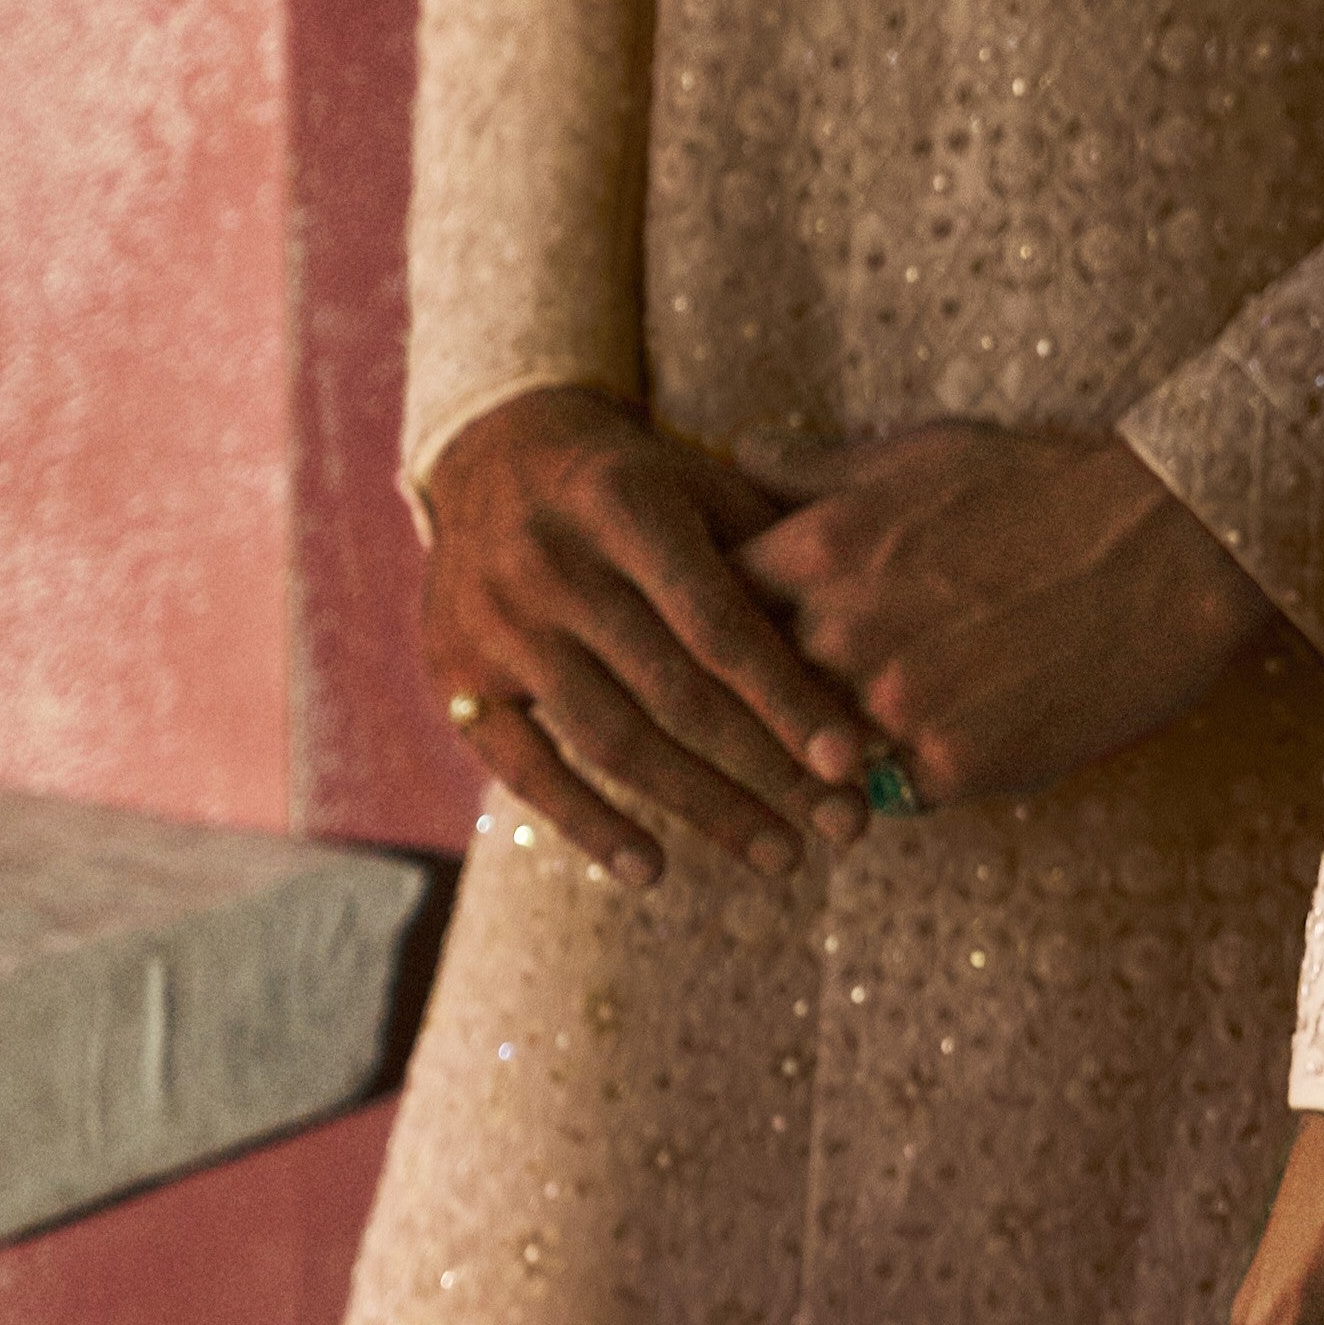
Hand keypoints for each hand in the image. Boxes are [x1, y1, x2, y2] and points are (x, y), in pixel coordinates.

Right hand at [421, 385, 871, 887]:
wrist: (492, 455)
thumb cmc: (633, 480)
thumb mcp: (698, 481)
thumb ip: (770, 547)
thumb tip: (866, 639)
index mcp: (627, 505)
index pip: (719, 622)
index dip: (786, 695)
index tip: (851, 760)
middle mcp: (556, 564)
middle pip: (675, 692)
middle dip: (767, 768)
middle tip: (841, 828)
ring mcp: (501, 626)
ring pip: (613, 740)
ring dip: (702, 808)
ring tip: (780, 855)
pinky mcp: (457, 678)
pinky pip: (527, 768)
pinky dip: (588, 824)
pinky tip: (650, 869)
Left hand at [731, 421, 1279, 808]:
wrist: (1172, 545)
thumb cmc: (1048, 484)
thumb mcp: (920, 454)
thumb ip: (816, 471)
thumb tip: (738, 458)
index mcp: (821, 549)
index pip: (710, 604)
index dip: (712, 622)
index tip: (719, 633)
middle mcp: (839, 632)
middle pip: (754, 690)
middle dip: (767, 695)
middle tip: (774, 705)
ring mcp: (893, 707)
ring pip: (818, 753)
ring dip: (828, 750)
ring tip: (852, 746)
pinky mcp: (953, 765)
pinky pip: (895, 792)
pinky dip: (905, 778)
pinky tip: (927, 757)